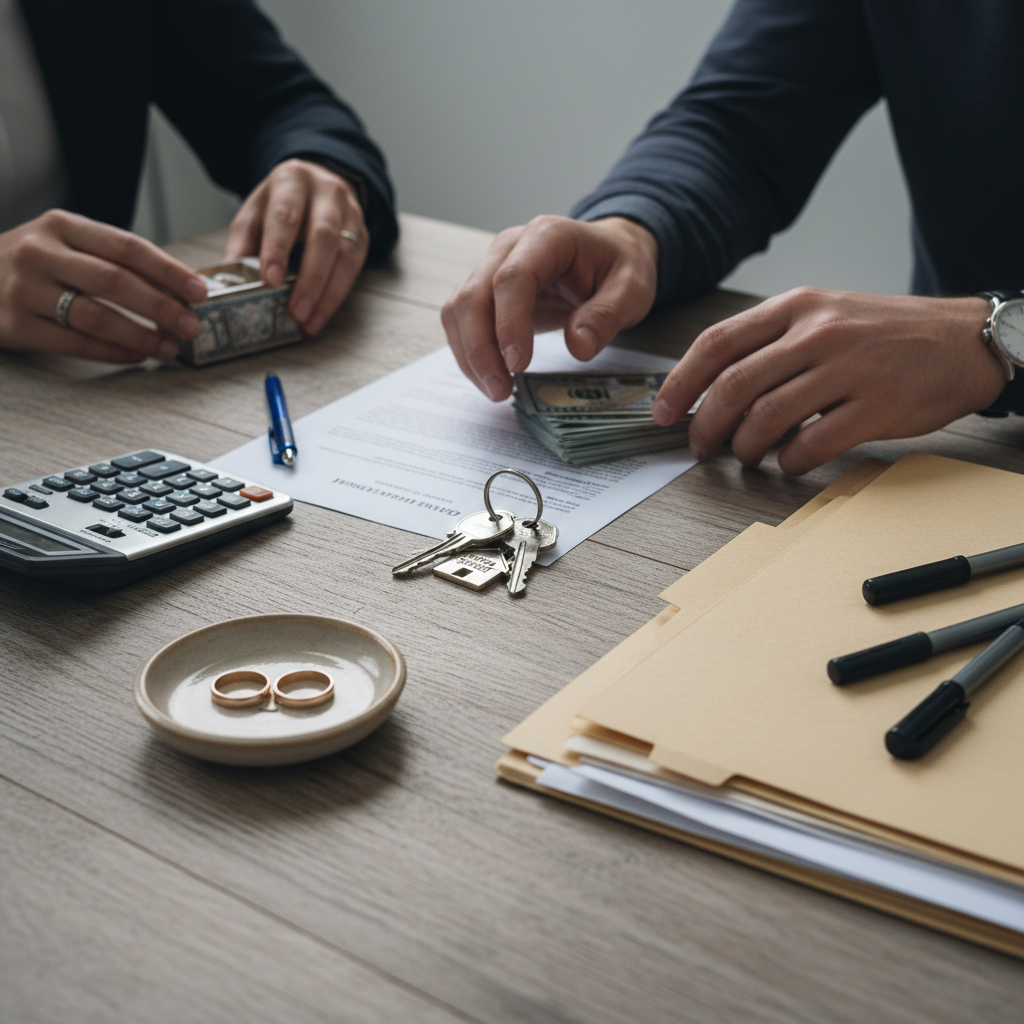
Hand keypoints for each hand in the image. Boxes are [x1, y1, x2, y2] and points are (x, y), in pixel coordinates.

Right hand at [0, 210, 206, 362]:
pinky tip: (136, 356)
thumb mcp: (63, 245)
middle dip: (161, 307)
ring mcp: (24, 290)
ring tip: (169, 347)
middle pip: (114, 281)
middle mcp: (40, 253)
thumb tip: (175, 289)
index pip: (126, 246)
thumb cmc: (30, 265)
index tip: (199, 291)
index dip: (168, 270)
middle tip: (192, 325)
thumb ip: (111, 260)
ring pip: (95, 315)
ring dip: (141, 335)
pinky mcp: (14, 325)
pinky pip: (74, 343)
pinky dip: (112, 351)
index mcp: (61, 226)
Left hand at [225, 158, 367, 336]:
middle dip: (309, 278)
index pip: (285, 215)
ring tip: (308, 321)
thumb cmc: (282, 203)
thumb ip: (242, 243)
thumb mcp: (255, 212)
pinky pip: (355, 268)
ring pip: (344, 255)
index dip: (278, 249)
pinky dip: (337, 296)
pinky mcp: (363, 236)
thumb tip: (231, 282)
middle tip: (295, 310)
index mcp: (291, 180)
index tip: (270, 280)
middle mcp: (326, 193)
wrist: (319, 184)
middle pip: (322, 236)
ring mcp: (350, 214)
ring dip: (326, 293)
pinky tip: (320, 315)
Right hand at [442, 215, 657, 399]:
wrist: (608, 254)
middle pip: (474, 296)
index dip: (509, 323)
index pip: (513, 278)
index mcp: (548, 237)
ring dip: (470, 356)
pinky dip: (470, 354)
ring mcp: (491, 267)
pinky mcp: (485, 292)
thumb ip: (607, 315)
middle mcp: (510, 247)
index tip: (518, 366)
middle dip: (480, 349)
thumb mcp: (631, 288)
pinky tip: (491, 377)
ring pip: (459, 311)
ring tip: (497, 391)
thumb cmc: (617, 267)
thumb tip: (578, 347)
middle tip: (500, 391)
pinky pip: (462, 322)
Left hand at [652, 288, 1004, 474]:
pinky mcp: (876, 408)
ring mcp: (849, 370)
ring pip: (766, 418)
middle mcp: (819, 333)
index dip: (680, 382)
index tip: (663, 411)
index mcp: (797, 307)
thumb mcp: (824, 315)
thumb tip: (709, 387)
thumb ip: (770, 343)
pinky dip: (789, 462)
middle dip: (704, 425)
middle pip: (733, 386)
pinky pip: (811, 446)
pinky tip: (789, 461)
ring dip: (744, 448)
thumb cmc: (884, 333)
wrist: (963, 340)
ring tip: (746, 455)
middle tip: (700, 447)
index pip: (718, 343)